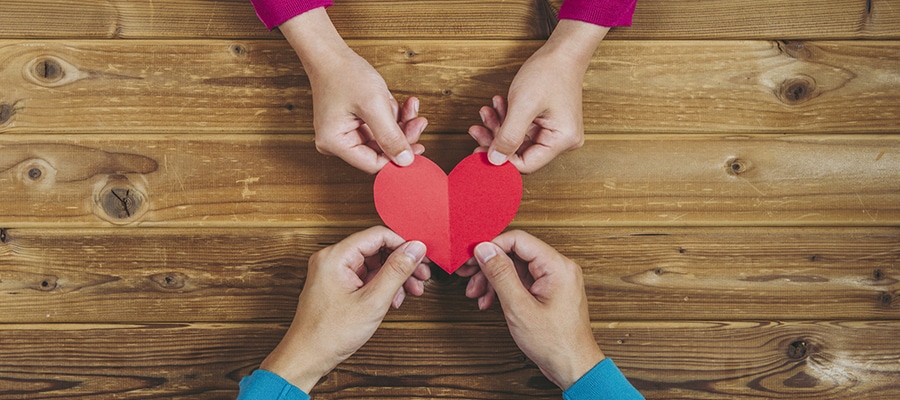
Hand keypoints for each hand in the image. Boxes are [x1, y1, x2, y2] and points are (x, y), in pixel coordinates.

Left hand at [259, 227, 430, 391]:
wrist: (307, 357)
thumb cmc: (330, 334)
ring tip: (411, 291)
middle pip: (377, 249)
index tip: (421, 257)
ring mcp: (333, 272)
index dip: (403, 245)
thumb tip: (415, 248)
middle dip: (402, 263)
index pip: (378, 235)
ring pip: (374, 264)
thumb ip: (396, 271)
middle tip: (421, 276)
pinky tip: (394, 299)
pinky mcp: (337, 285)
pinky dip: (382, 286)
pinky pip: (365, 277)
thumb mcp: (372, 301)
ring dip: (395, 276)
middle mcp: (332, 259)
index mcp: (335, 256)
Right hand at [280, 8, 427, 173]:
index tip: (419, 146)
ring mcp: (344, 134)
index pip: (373, 164)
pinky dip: (391, 117)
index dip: (397, 157)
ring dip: (399, 123)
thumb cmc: (345, 74)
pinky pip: (378, 128)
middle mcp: (336, 143)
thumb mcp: (374, 105)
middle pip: (380, 152)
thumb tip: (406, 161)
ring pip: (383, 139)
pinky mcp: (352, 125)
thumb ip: (391, 136)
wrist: (330, 53)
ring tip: (409, 106)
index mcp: (335, 143)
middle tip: (419, 120)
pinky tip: (401, 104)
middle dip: (402, 135)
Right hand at [458, 230, 604, 389]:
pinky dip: (504, 289)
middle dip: (489, 266)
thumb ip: (500, 274)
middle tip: (468, 275)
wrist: (572, 367)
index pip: (518, 240)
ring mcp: (554, 280)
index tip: (472, 258)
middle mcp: (558, 268)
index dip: (491, 246)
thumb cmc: (555, 343)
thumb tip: (484, 250)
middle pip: (515, 254)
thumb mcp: (519, 307)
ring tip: (476, 295)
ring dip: (493, 279)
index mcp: (557, 266)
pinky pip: (522, 281)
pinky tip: (490, 301)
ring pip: (516, 268)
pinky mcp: (549, 292)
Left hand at [468, 20, 608, 173]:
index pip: (526, 164)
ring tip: (486, 112)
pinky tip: (498, 106)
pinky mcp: (547, 123)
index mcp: (562, 140)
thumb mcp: (523, 105)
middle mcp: (561, 140)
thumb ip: (508, 136)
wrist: (562, 51)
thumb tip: (495, 160)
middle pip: (521, 152)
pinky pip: (522, 128)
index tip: (479, 149)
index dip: (501, 159)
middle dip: (496, 139)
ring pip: (518, 140)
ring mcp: (555, 132)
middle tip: (476, 129)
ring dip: (499, 126)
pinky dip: (507, 118)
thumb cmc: (548, 72)